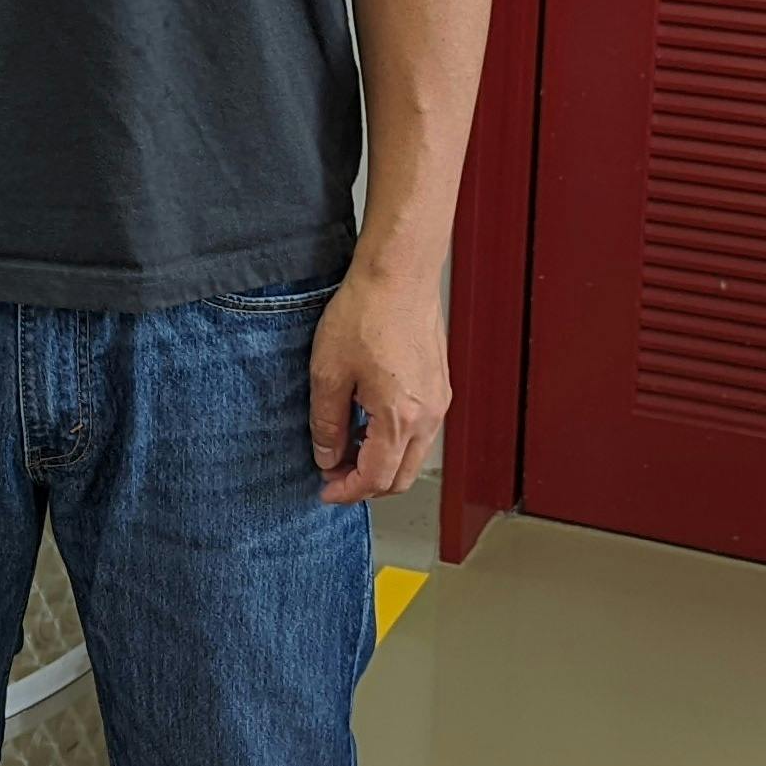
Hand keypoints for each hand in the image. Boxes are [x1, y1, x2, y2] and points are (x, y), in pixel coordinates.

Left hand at [310, 260, 447, 504]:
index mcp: (400, 418)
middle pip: (401, 478)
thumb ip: (327, 423)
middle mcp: (427, 416)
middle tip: (334, 475)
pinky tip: (369, 424)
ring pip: (414, 457)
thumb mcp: (328, 373)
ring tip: (347, 449)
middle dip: (367, 486)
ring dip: (382, 464)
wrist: (399, 274)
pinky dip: (396, 442)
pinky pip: (421, 432)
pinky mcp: (439, 386)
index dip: (347, 491)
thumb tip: (327, 456)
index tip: (325, 490)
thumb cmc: (366, 313)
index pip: (376, 479)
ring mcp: (438, 401)